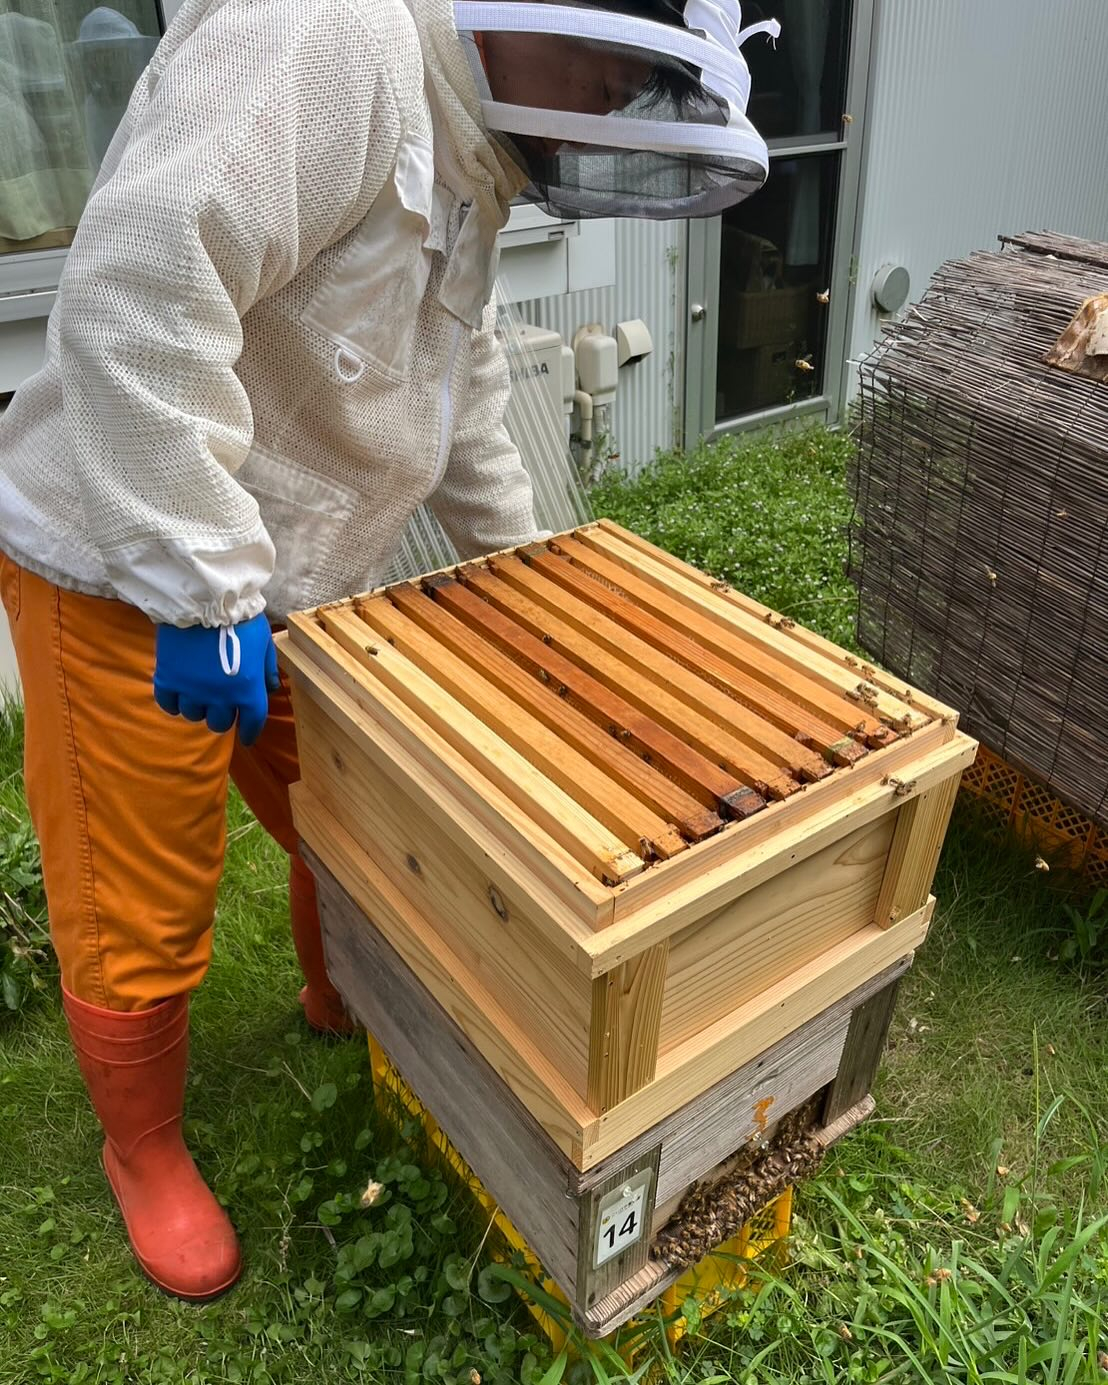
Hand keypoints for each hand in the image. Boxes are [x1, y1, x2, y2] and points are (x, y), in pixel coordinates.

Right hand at [153, 612, 279, 746]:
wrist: (204, 599)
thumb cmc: (241, 618)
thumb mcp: (265, 641)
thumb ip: (268, 668)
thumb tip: (270, 688)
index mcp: (248, 689)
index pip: (252, 722)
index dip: (251, 732)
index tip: (248, 737)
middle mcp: (221, 696)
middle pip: (220, 723)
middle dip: (223, 717)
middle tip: (222, 706)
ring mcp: (192, 690)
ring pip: (194, 715)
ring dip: (199, 708)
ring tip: (200, 695)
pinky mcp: (168, 679)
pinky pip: (168, 704)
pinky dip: (174, 703)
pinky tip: (179, 695)